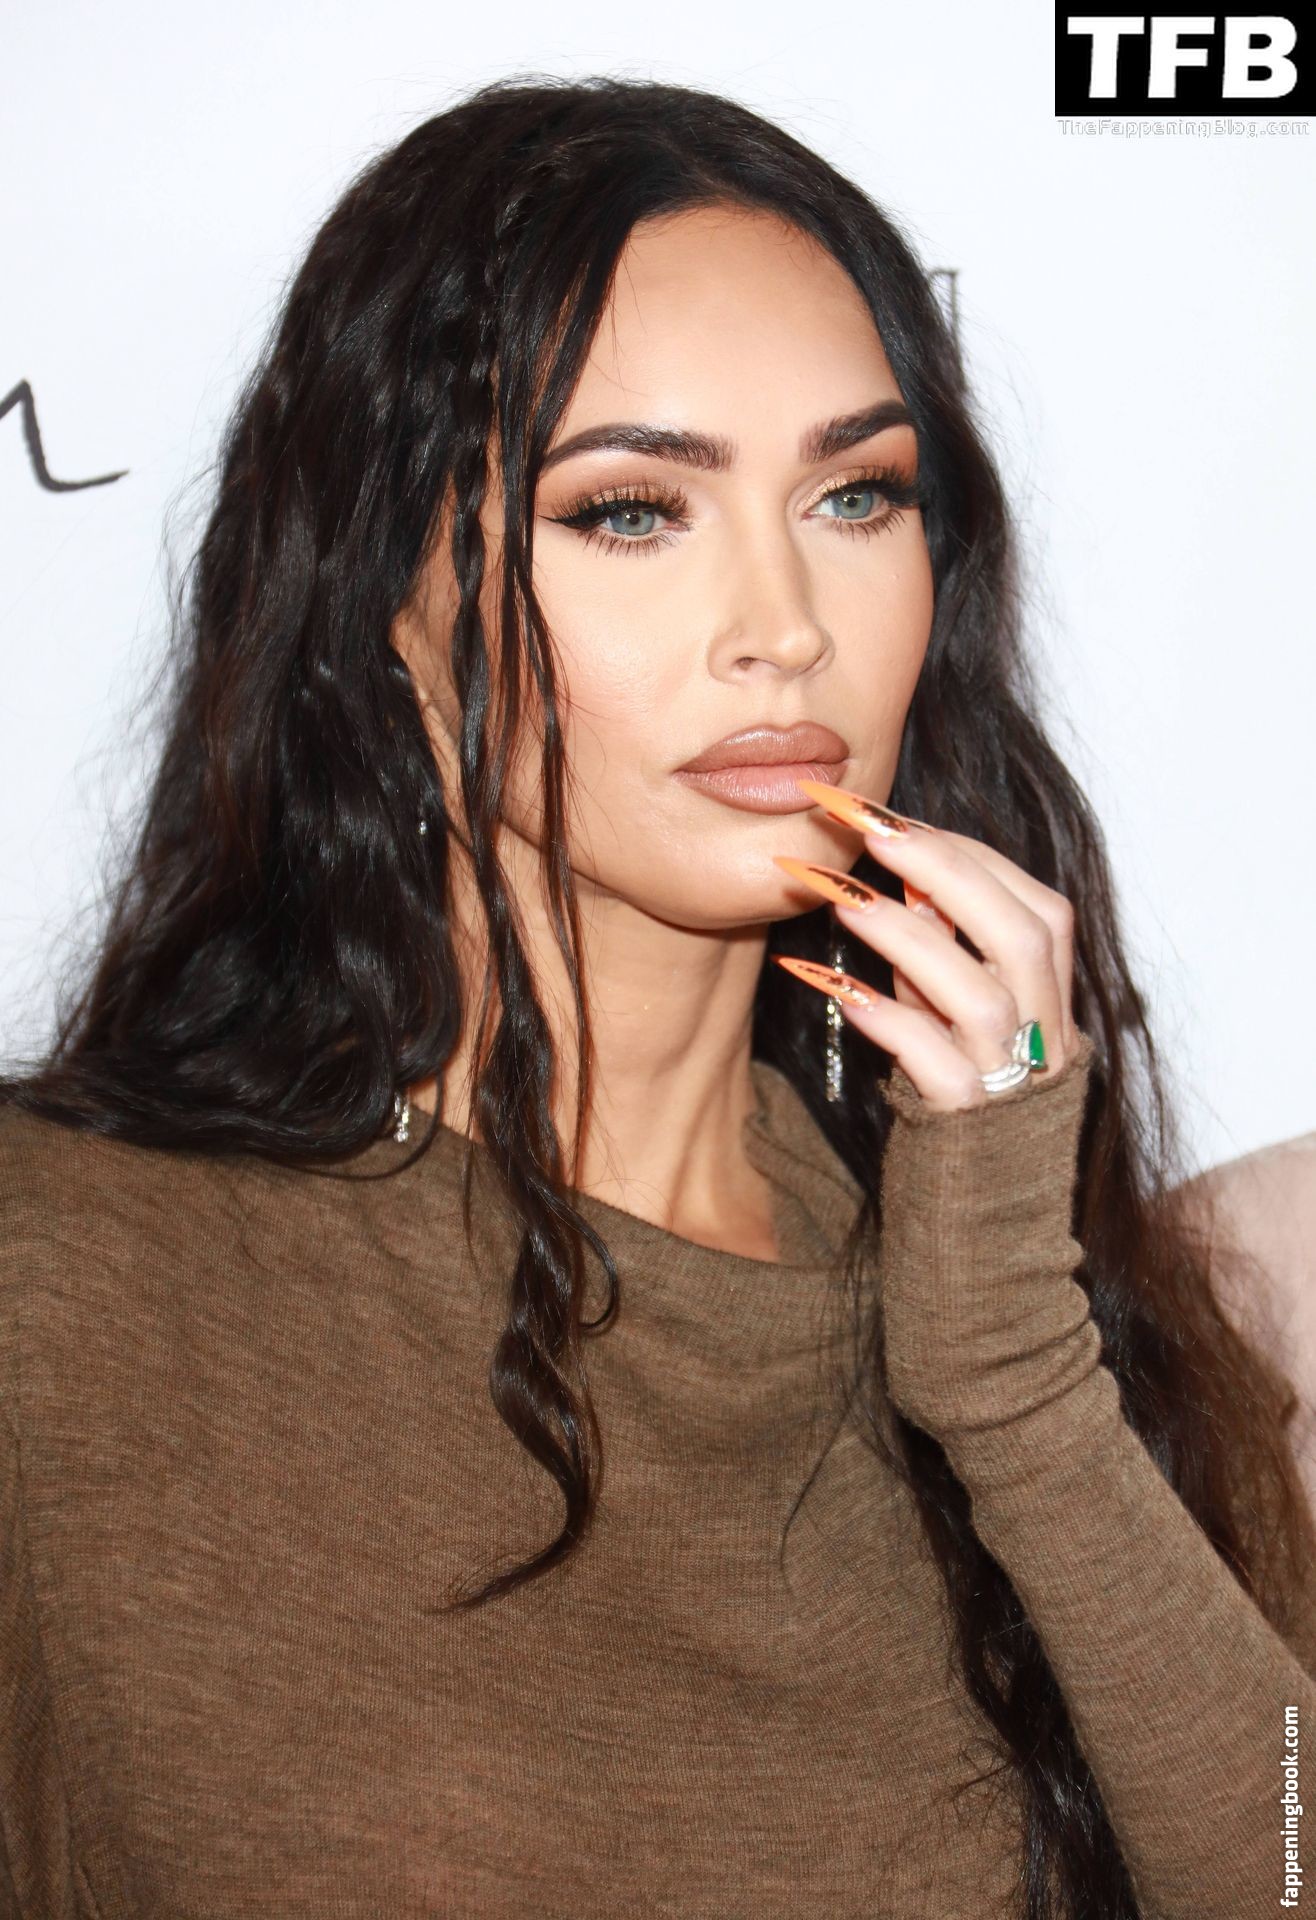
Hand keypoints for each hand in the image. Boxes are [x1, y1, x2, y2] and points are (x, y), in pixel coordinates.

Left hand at [773, 783, 1079, 1112]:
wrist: (982, 1219)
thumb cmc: (964, 1099)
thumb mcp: (959, 1015)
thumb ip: (947, 952)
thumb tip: (914, 878)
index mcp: (1054, 998)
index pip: (1034, 903)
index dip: (961, 851)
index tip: (888, 813)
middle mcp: (1047, 1036)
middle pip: (1023, 933)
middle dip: (941, 866)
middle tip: (861, 822)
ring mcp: (1013, 1084)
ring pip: (980, 997)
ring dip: (904, 935)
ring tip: (833, 894)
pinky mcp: (968, 1127)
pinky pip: (935, 1065)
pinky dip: (885, 1017)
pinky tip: (829, 982)